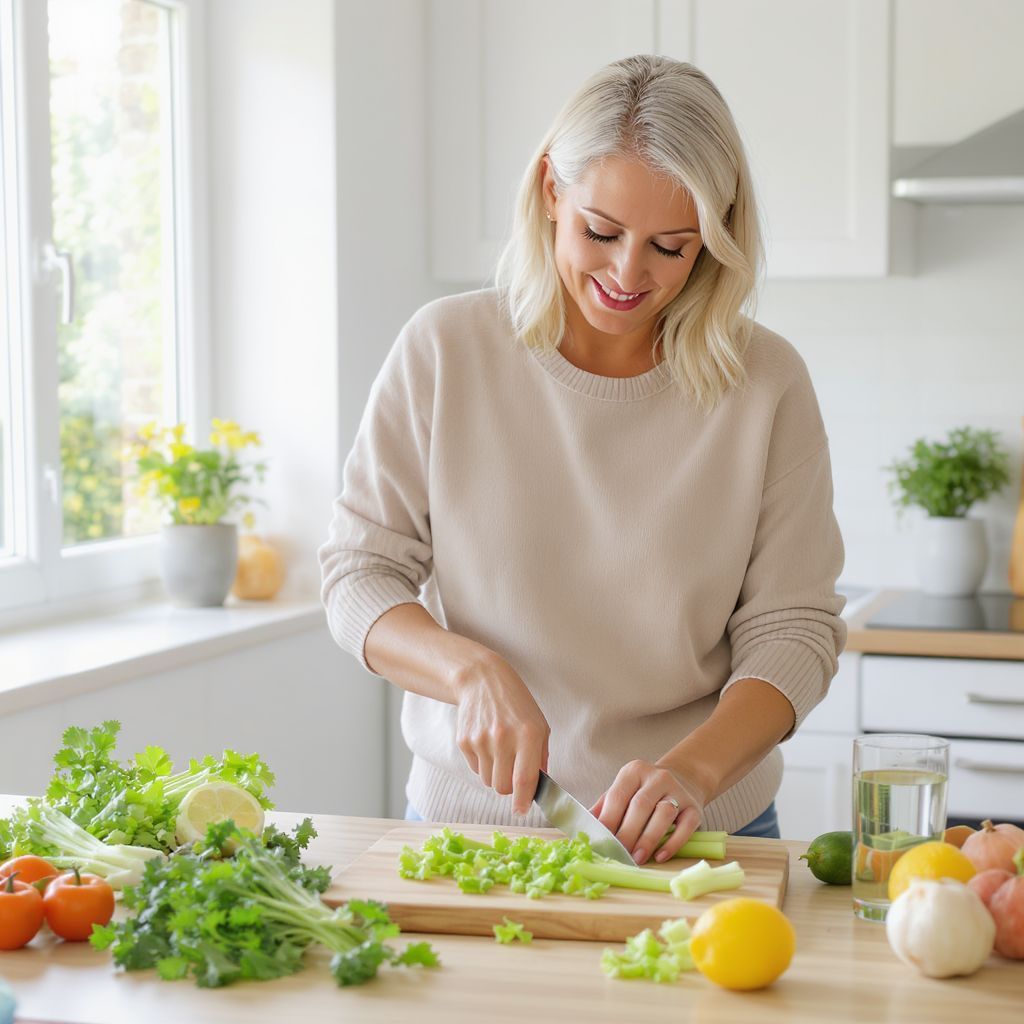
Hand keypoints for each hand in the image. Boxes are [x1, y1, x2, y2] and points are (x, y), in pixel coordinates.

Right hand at [452, 652, 549, 815]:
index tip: (521, 811)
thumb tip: (536, 788)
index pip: (524, 778)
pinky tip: (487, 742)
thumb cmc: (516, 705)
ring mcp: (481, 739)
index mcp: (529, 734)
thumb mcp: (539, 725)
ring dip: (495, 774)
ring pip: (488, 781)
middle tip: (513, 770)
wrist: (482, 681)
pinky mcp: (464, 741)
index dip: (523, 800)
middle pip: (502, 787)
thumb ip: (541, 758)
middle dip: (509, 787)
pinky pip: (475, 769)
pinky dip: (483, 763)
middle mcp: (504, 737)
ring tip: (499, 750)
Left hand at [589, 760, 706, 865]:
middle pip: (640, 805)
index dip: (609, 820)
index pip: (618, 795)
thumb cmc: (644, 791)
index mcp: (634, 771)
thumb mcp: (623, 791)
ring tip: (638, 858)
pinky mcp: (694, 807)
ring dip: (648, 838)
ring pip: (663, 813)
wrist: (683, 779)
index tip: (601, 842)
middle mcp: (657, 777)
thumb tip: (581, 829)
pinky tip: (661, 856)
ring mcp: (678, 791)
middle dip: (627, 833)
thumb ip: (604, 807)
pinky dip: (673, 843)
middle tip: (619, 854)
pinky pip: (686, 826)